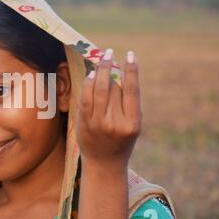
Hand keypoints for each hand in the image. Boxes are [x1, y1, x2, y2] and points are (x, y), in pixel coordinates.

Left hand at [76, 49, 141, 170]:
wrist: (104, 164)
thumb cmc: (122, 141)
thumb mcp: (133, 124)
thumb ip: (129, 102)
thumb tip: (121, 72)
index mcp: (132, 123)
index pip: (132, 90)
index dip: (131, 70)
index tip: (130, 54)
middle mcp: (115, 123)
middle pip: (113, 88)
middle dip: (111, 68)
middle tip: (110, 54)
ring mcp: (98, 124)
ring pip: (98, 90)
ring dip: (99, 71)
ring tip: (102, 60)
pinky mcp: (84, 123)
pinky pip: (85, 98)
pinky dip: (88, 84)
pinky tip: (91, 74)